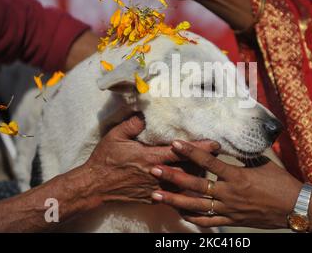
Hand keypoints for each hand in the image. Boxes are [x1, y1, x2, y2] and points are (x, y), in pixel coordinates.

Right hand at [84, 116, 218, 204]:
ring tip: (205, 167)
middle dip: (203, 163)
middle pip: (188, 170)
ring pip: (182, 184)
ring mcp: (155, 188)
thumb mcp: (115, 136)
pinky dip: (181, 188)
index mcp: (151, 157)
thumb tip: (146, 114)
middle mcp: (157, 174)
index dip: (200, 148)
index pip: (181, 152)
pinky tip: (187, 183)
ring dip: (194, 175)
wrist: (95, 185)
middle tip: (216, 156)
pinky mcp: (152, 198)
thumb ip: (133, 124)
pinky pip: (172, 194)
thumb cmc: (105, 159)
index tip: (215, 144)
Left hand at [149, 140, 301, 228]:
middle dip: (172, 176)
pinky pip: (207, 221)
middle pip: (195, 185)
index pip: (209, 162)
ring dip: (175, 200)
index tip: (175, 143)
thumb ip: (244, 154)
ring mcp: (229, 209)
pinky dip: (192, 217)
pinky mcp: (232, 220)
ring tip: (156, 195)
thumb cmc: (282, 183)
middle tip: (153, 169)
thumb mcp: (264, 163)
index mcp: (237, 176)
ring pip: (196, 206)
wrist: (295, 208)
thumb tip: (233, 141)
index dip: (191, 152)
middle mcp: (229, 193)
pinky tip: (179, 212)